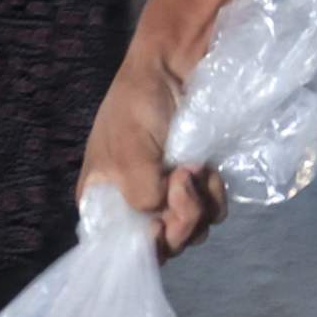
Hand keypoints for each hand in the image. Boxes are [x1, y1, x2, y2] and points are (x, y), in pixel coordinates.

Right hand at [85, 56, 213, 258]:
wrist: (176, 67)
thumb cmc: (139, 105)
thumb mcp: (128, 152)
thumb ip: (141, 196)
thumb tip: (163, 217)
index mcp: (102, 201)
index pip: (118, 249)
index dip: (142, 248)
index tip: (157, 228)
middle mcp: (133, 205)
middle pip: (161, 246)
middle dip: (178, 219)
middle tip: (182, 180)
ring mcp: (168, 197)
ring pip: (190, 233)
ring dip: (199, 204)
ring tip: (195, 168)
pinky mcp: (197, 187)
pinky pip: (211, 213)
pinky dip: (214, 194)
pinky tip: (209, 168)